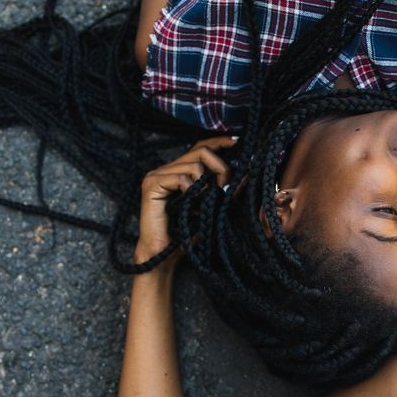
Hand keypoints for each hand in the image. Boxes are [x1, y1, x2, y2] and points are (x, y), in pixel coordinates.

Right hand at [134, 135, 237, 264]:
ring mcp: (155, 176)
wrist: (163, 255)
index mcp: (177, 171)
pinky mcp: (151, 186)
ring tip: (206, 202)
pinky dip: (192, 191)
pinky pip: (181, 179)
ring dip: (207, 184)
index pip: (199, 148)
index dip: (218, 142)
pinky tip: (191, 204)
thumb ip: (225, 190)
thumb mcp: (211, 207)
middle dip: (220, 167)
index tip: (236, 141)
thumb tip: (246, 173)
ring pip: (193, 165)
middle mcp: (164, 169)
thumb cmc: (186, 233)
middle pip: (199, 152)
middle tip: (225, 186)